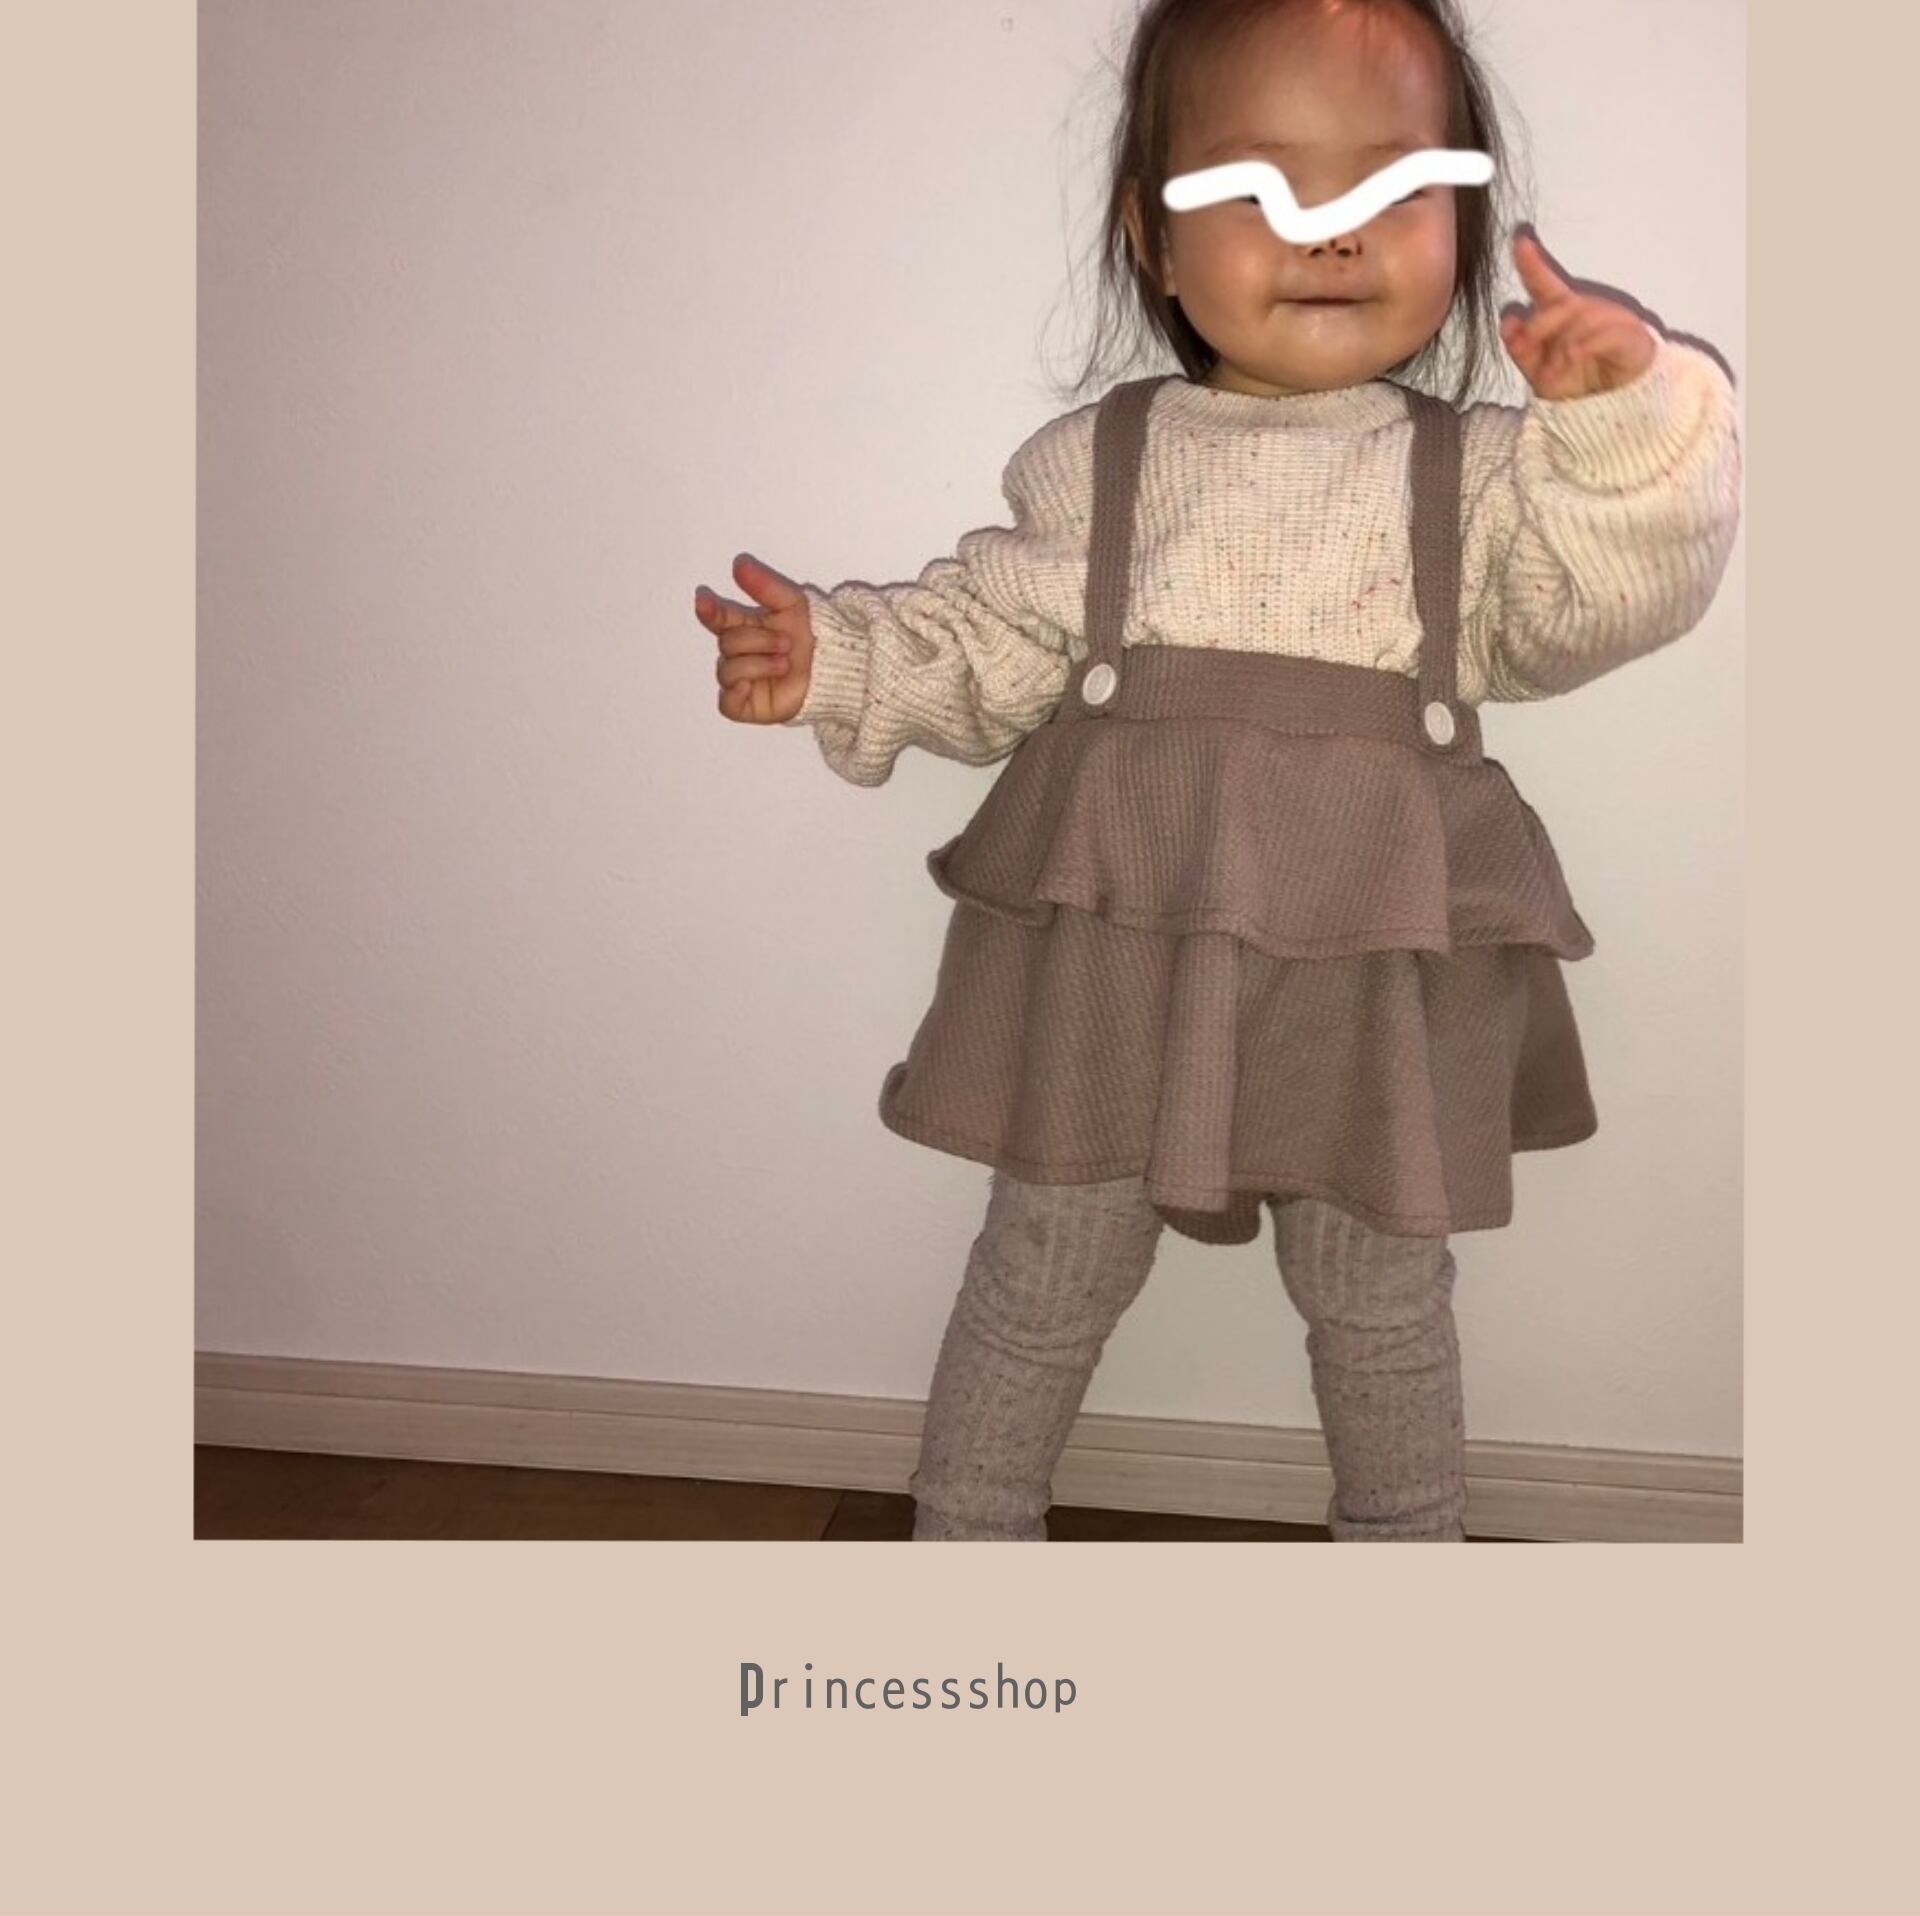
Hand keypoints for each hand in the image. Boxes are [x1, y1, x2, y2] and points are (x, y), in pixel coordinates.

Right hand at [693, 553, 816, 723]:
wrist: (836, 667)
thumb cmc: (813, 634)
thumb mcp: (792, 603)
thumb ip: (765, 585)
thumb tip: (739, 563)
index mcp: (745, 626)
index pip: (718, 618)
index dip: (709, 610)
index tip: (705, 601)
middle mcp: (739, 653)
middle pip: (727, 644)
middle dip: (757, 641)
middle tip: (787, 644)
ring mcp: (741, 680)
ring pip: (727, 671)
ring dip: (758, 664)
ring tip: (785, 664)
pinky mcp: (748, 705)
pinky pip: (727, 704)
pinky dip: (734, 694)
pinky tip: (749, 686)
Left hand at [1499, 232, 1657, 399]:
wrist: (1615, 401)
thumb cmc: (1578, 379)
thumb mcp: (1540, 373)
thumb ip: (1521, 350)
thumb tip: (1508, 323)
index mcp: (1562, 314)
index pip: (1544, 285)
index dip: (1532, 264)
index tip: (1520, 241)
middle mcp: (1585, 309)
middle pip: (1558, 305)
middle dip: (1537, 327)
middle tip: (1523, 349)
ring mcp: (1610, 318)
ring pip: (1579, 320)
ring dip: (1560, 348)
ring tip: (1553, 372)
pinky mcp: (1629, 334)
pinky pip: (1603, 335)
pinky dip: (1585, 347)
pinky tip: (1574, 358)